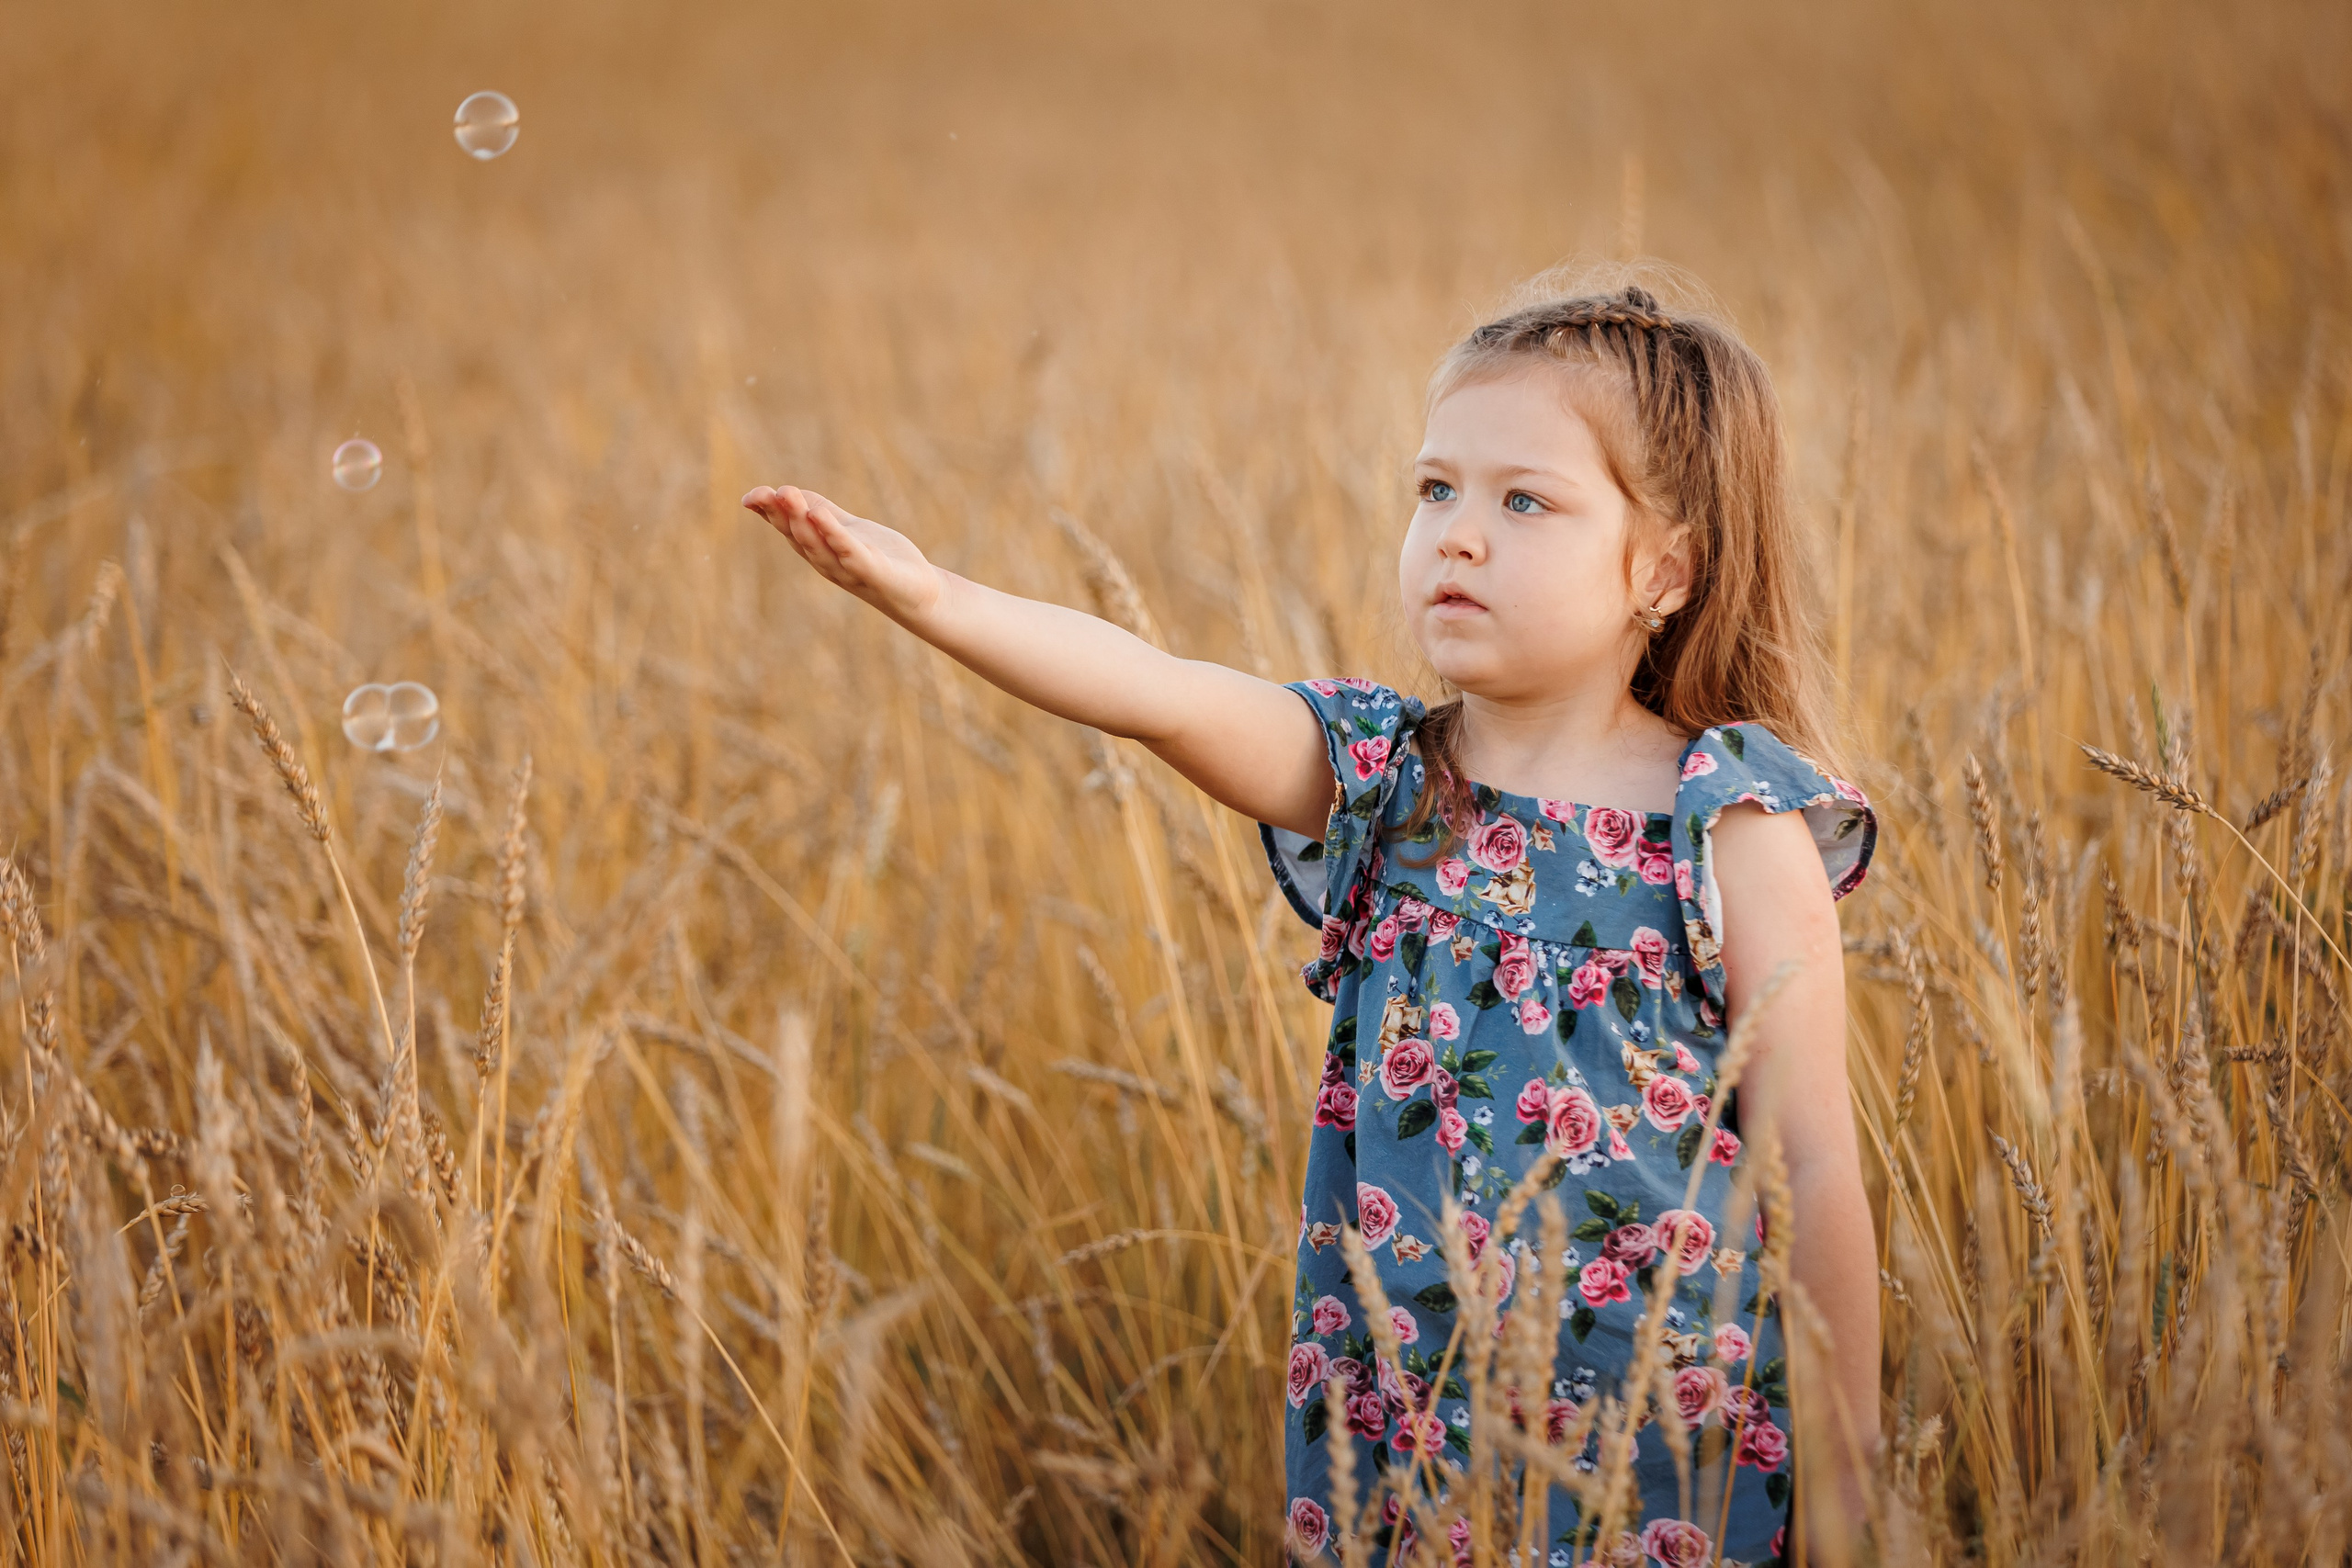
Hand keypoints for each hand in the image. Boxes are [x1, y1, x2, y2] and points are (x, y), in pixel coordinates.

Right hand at [742, 485, 945, 623]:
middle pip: (798, 536)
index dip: (769, 513)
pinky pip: (849, 552)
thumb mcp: (846, 529)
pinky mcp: (873, 572)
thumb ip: (820, 510)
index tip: (750, 497)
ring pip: (818, 545)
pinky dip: (834, 535)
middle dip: (781, 513)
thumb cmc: (880, 559)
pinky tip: (821, 516)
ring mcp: (848, 570)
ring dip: (801, 521)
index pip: (788, 530)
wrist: (919, 592)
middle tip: (768, 492)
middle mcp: (827, 562)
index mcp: (818, 550)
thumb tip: (783, 491)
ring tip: (788, 495)